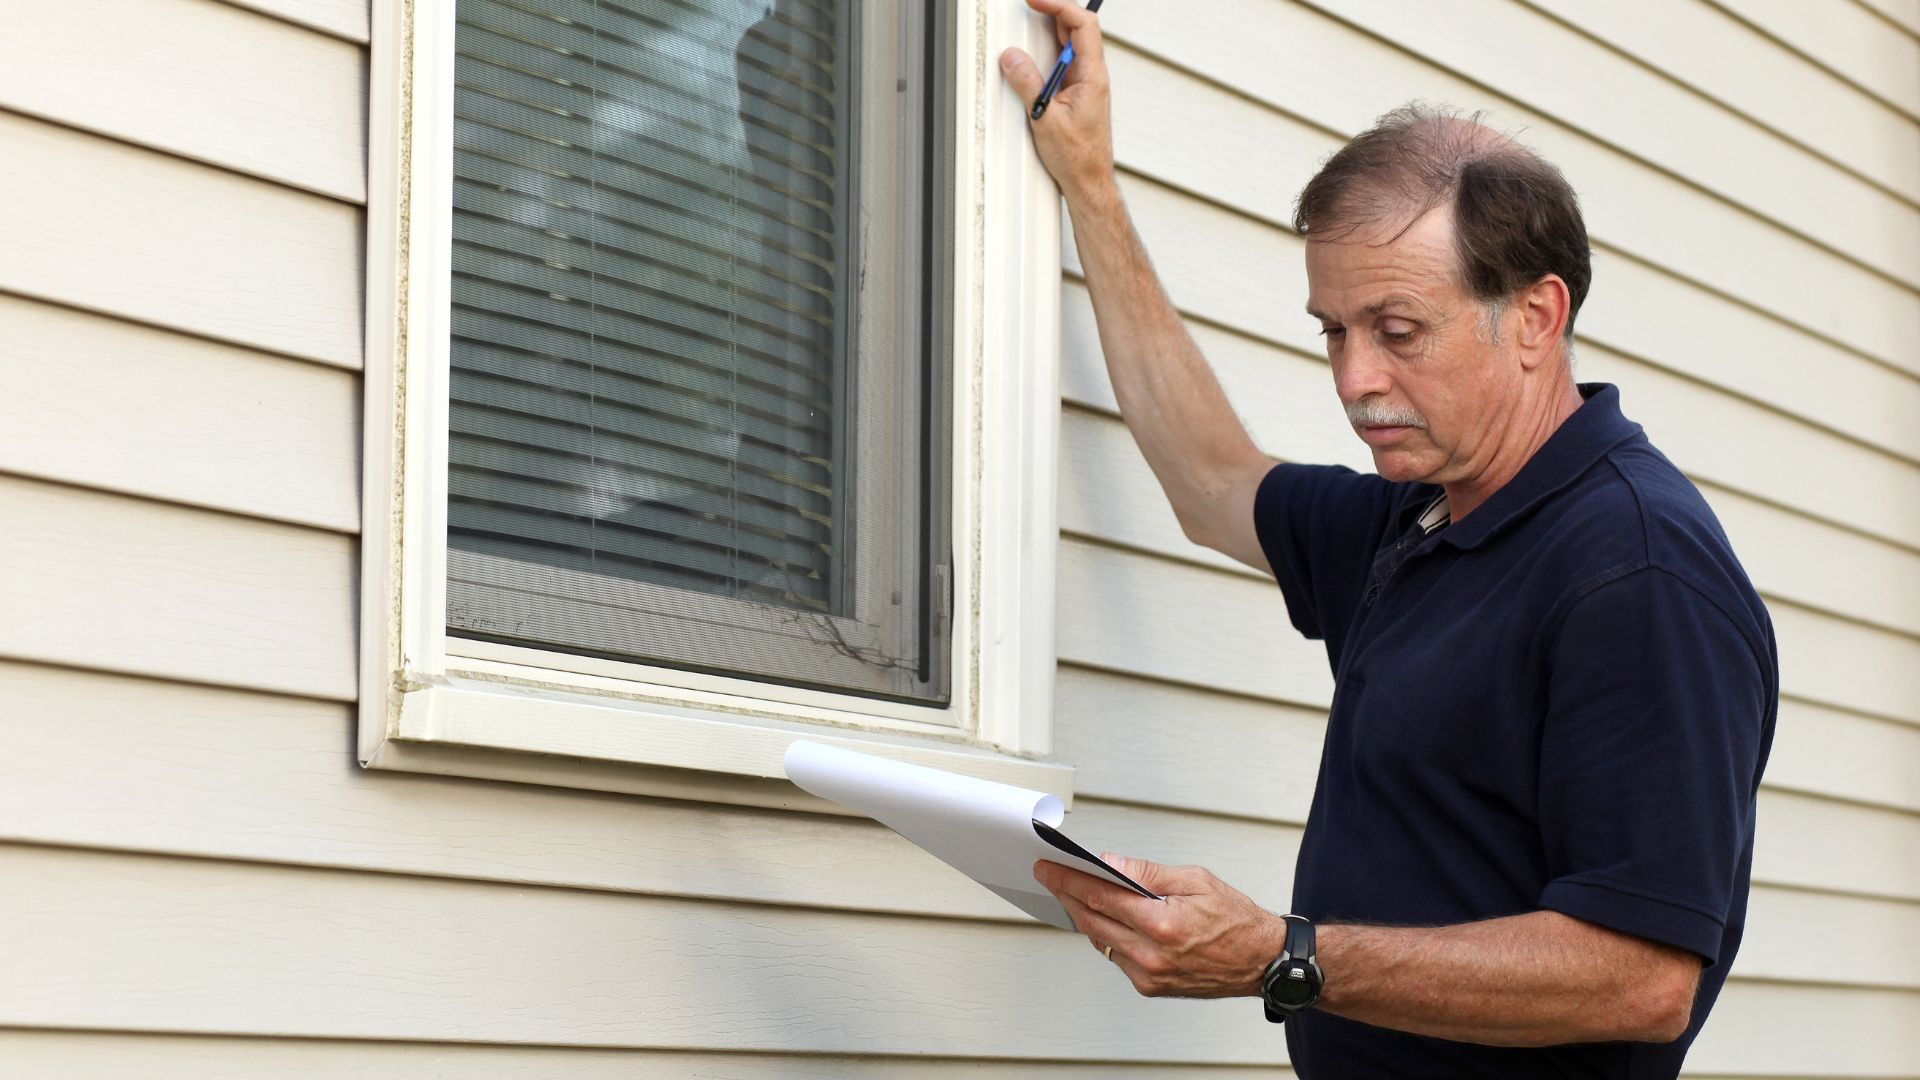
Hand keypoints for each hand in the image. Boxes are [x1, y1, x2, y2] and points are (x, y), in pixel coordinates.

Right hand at [999, 0, 1116, 203]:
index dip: (1059, 5)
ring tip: (1031, 22)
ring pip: (1072, 43)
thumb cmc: (1077, 158)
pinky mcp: (1077, 93)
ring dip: (1052, 29)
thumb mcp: (1045, 119)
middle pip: (1078, 28)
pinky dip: (1051, 51)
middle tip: (1031, 4)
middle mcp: (1092, 75)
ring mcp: (1086, 83)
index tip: (1036, 0)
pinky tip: (1037, 53)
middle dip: (1054, 10)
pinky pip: (1066, 61)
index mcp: (1092, 76)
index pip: (1082, 24)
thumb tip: (1013, 58)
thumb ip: (1028, 85)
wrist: (1088, 182)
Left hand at [1034, 854, 1288, 998]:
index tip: (1049, 868)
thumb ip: (1148, 874)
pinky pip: (1115, 956)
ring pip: (1099, 940)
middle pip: (1091, 921)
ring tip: (1072, 891)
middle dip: (1067, 895)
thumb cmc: (1236, 920)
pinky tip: (1102, 917)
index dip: (1069, 880)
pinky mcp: (1149, 986)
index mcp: (1163, 924)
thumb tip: (1111, 864)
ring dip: (1083, 915)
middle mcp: (1151, 955)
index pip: (1100, 897)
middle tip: (1050, 876)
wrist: (1261, 962)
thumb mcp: (1196, 880)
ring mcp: (1148, 975)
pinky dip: (1105, 934)